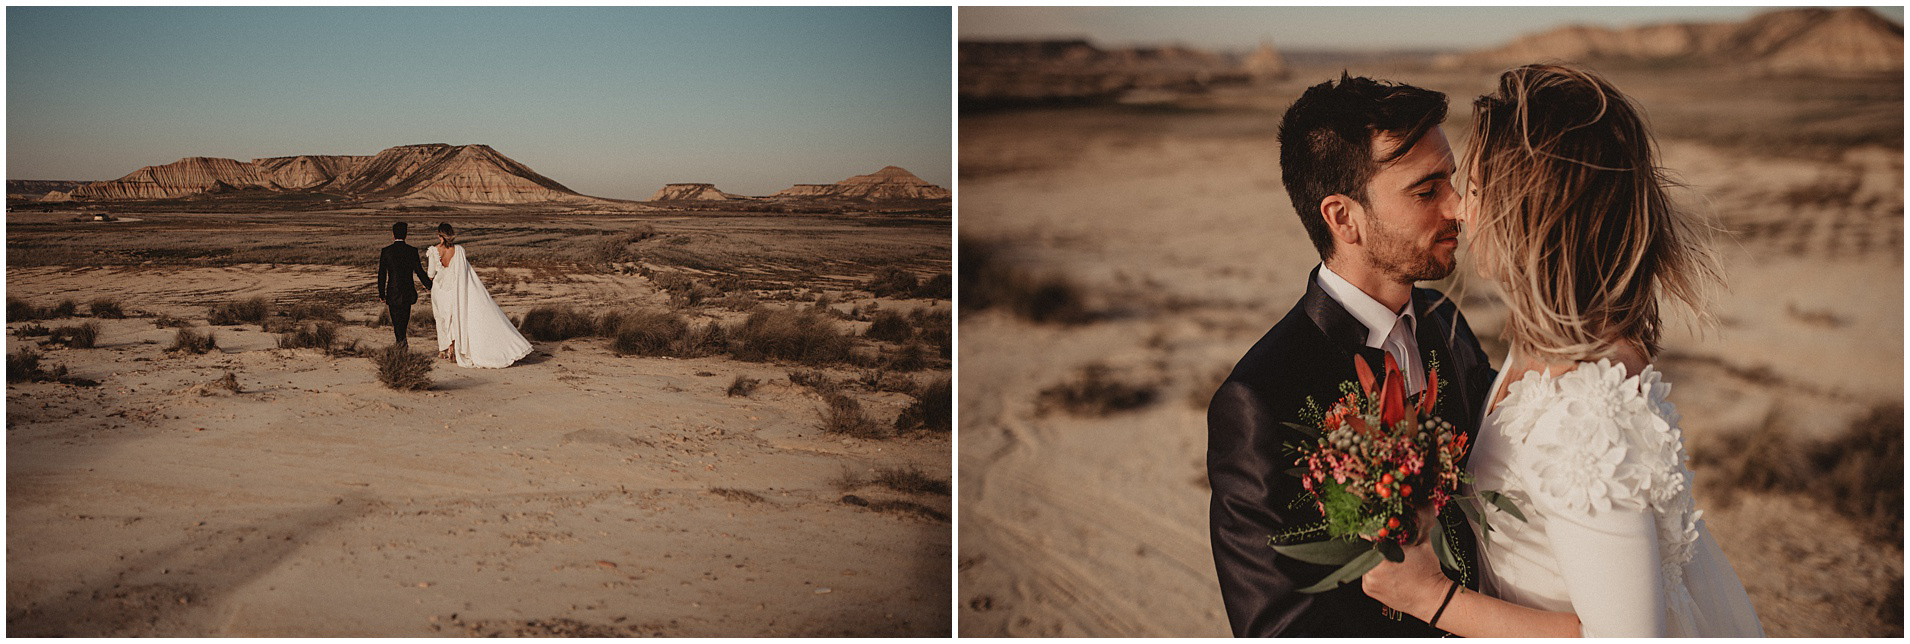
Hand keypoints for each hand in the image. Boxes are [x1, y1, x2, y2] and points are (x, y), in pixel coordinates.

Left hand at [1361, 505, 1449, 620]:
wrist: (1433, 599)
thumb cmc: (1429, 569)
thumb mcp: (1425, 541)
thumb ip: (1420, 518)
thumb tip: (1425, 499)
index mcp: (1383, 554)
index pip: (1366, 532)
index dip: (1370, 525)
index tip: (1374, 520)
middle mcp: (1371, 568)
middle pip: (1364, 546)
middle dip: (1373, 541)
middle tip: (1383, 538)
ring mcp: (1368, 580)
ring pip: (1364, 559)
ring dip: (1372, 555)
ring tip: (1388, 555)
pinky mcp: (1368, 589)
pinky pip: (1366, 573)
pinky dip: (1373, 569)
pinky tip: (1388, 570)